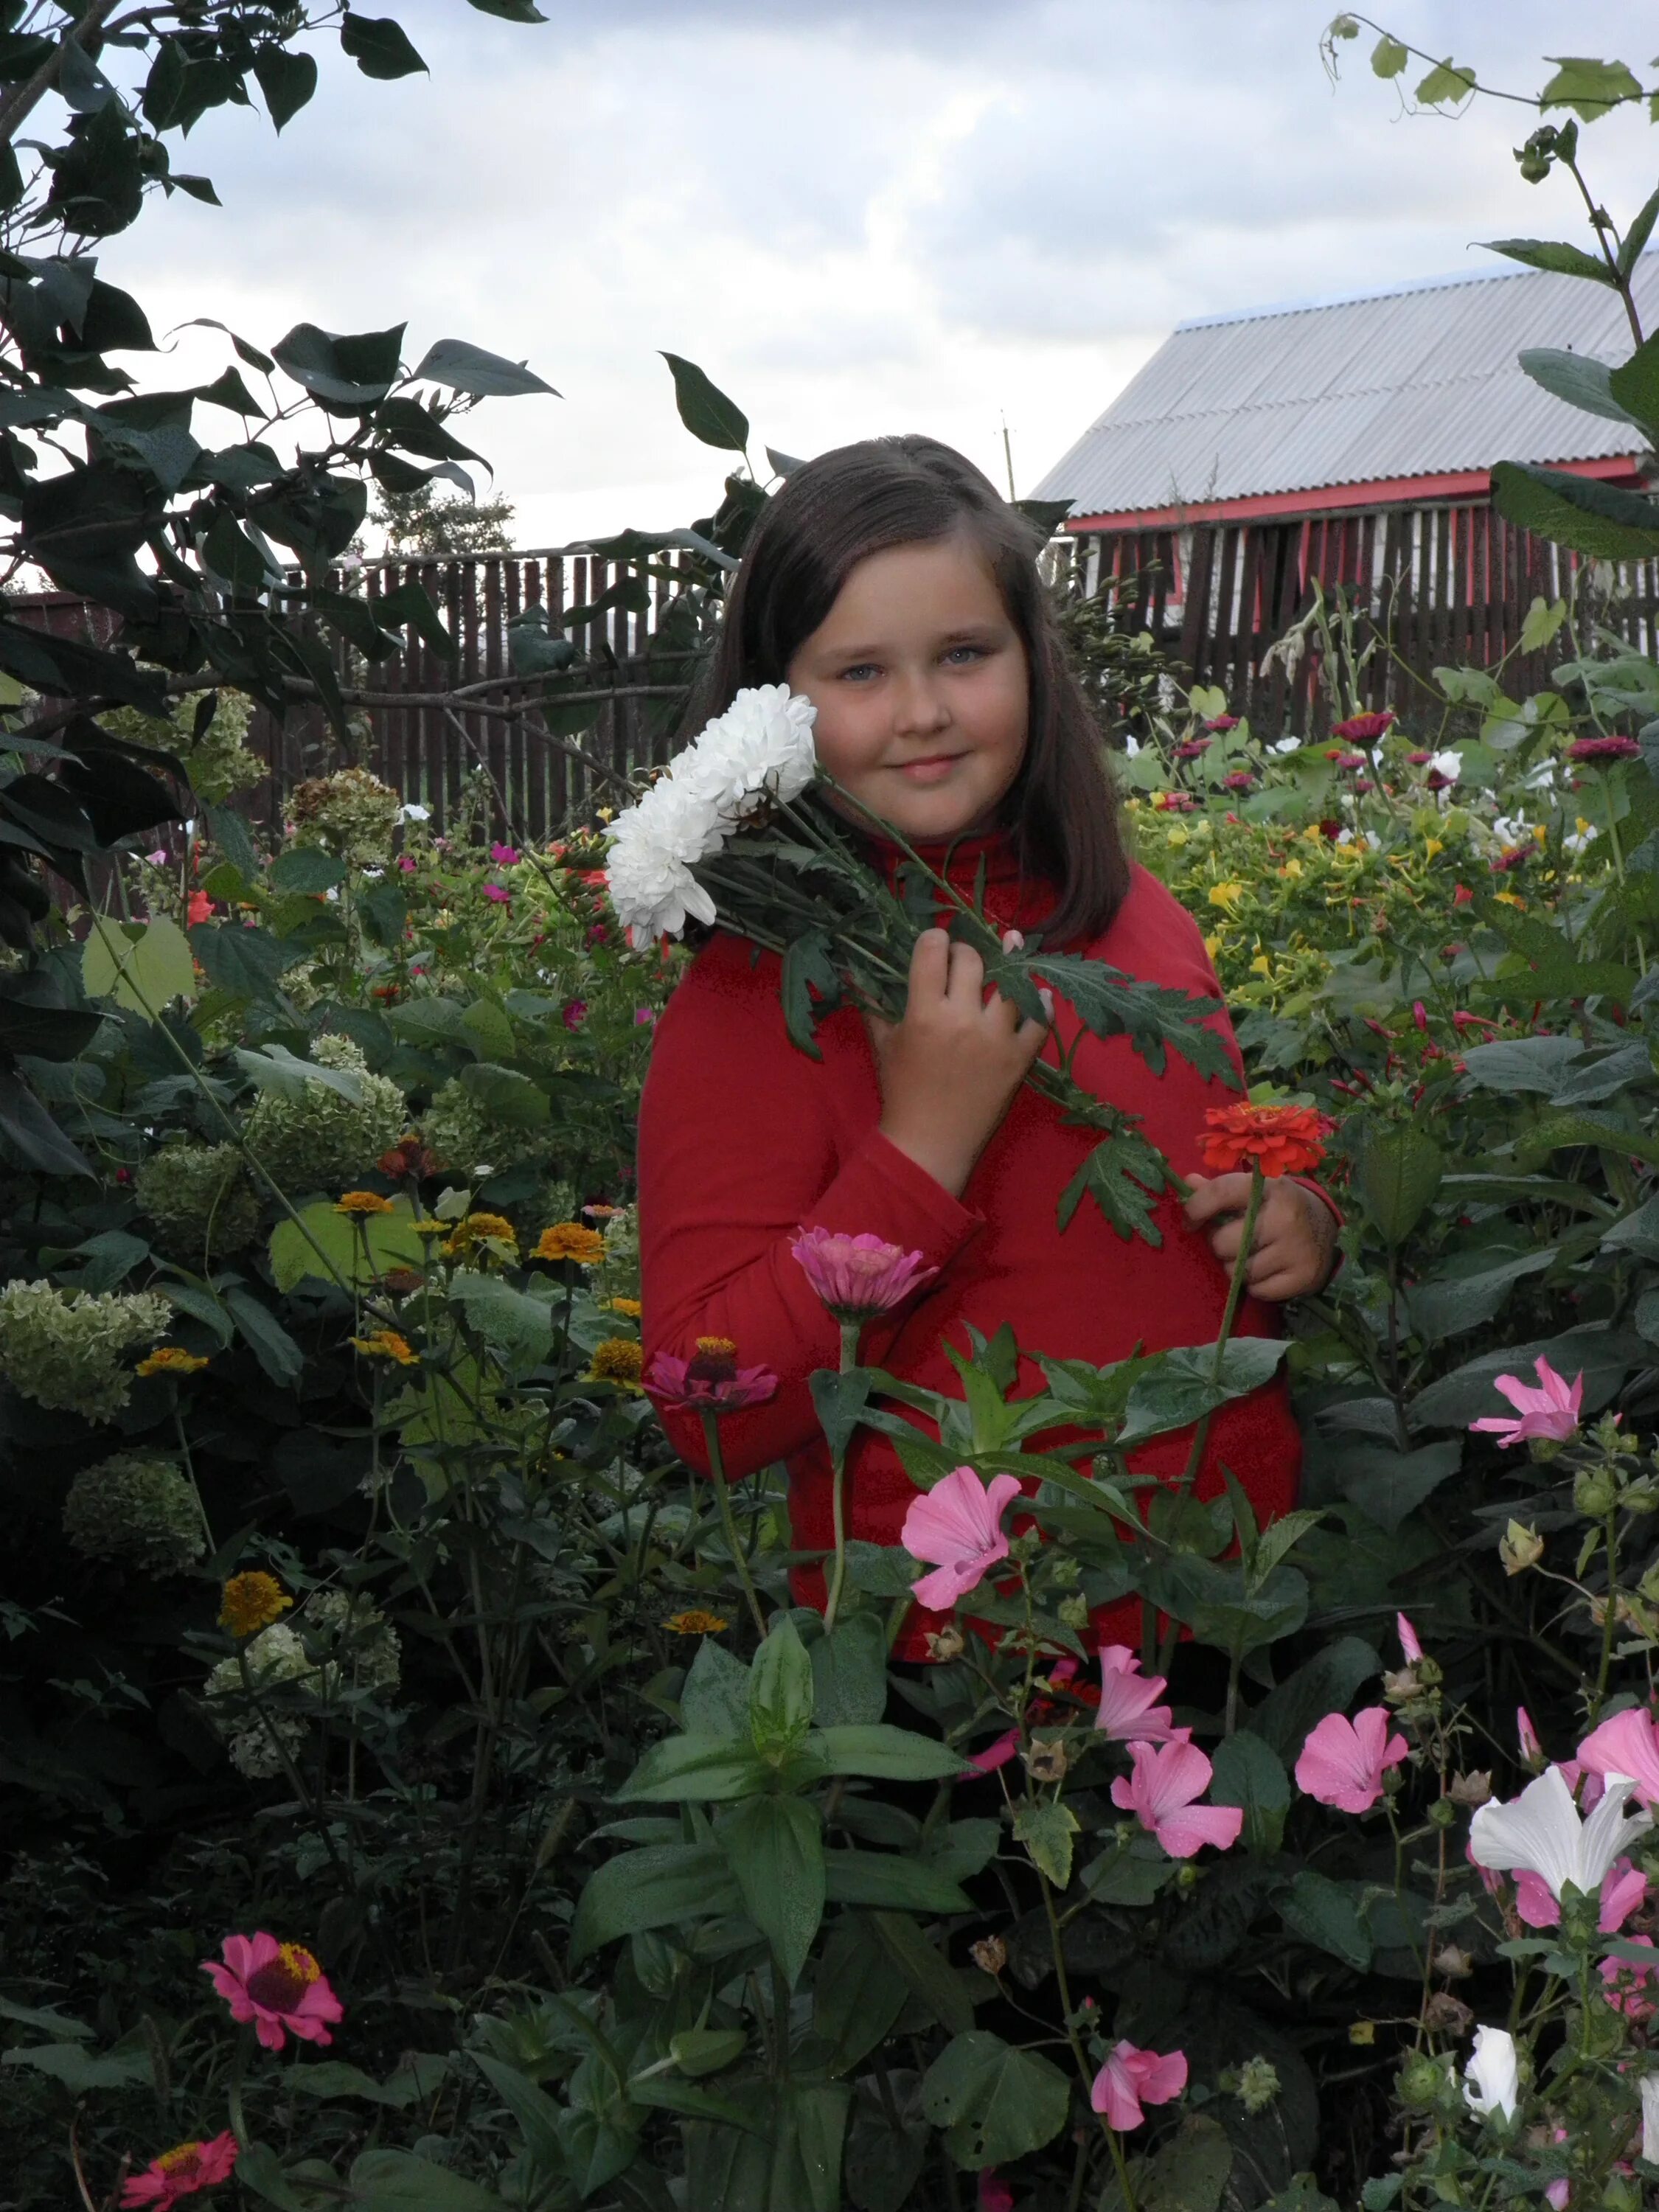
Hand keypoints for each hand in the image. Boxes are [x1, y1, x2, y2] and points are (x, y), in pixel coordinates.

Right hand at [867, 927, 1051, 1197]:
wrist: (930, 1145)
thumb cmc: (901, 1094)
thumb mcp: (883, 1046)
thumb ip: (872, 1004)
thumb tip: (852, 971)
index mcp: (925, 1013)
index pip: (933, 952)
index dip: (935, 938)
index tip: (936, 940)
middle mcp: (962, 1019)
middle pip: (972, 961)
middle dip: (965, 951)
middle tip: (962, 959)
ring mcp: (996, 1038)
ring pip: (1011, 985)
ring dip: (1008, 969)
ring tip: (1007, 961)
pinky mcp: (1020, 1059)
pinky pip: (1041, 1022)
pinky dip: (1043, 1004)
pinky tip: (1039, 994)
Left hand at [1183, 1172, 1337, 1300]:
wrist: (1327, 1227)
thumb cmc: (1278, 1206)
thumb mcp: (1255, 1190)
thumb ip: (1220, 1189)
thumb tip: (1187, 1183)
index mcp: (1271, 1187)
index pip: (1220, 1192)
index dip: (1195, 1208)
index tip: (1190, 1221)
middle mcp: (1285, 1216)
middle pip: (1223, 1243)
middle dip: (1220, 1245)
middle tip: (1233, 1241)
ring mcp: (1296, 1249)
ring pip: (1238, 1272)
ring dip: (1236, 1268)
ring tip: (1250, 1256)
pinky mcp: (1303, 1277)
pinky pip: (1258, 1291)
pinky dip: (1256, 1286)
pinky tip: (1267, 1271)